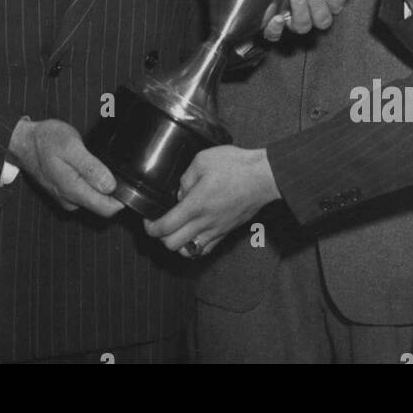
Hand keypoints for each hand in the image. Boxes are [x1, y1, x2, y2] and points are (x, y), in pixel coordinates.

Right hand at [8, 118, 125, 217]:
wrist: (25, 141)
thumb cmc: (47, 140)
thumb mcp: (71, 147)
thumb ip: (91, 168)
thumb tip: (110, 186)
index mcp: (73, 190)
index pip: (108, 209)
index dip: (122, 198)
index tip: (127, 180)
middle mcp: (70, 200)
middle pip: (103, 206)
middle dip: (114, 191)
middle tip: (113, 166)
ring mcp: (67, 198)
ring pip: (95, 200)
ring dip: (102, 186)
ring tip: (99, 164)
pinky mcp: (64, 194)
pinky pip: (86, 194)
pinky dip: (92, 183)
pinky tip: (89, 167)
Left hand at [143, 146, 279, 256]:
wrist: (264, 177)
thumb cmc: (235, 166)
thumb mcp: (202, 160)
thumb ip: (185, 178)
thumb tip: (181, 193)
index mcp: (195, 205)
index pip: (165, 227)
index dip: (151, 228)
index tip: (148, 220)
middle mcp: (204, 222)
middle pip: (172, 245)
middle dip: (161, 238)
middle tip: (159, 225)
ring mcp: (217, 230)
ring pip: (189, 252)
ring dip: (177, 245)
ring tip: (175, 232)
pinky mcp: (227, 231)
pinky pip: (206, 249)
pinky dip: (195, 247)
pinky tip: (193, 235)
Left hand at [260, 0, 345, 42]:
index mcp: (321, 1)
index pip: (336, 4)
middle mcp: (310, 14)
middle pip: (323, 19)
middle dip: (317, 2)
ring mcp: (292, 22)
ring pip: (303, 26)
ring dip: (301, 10)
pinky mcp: (273, 29)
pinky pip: (276, 35)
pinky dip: (276, 29)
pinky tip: (276, 17)